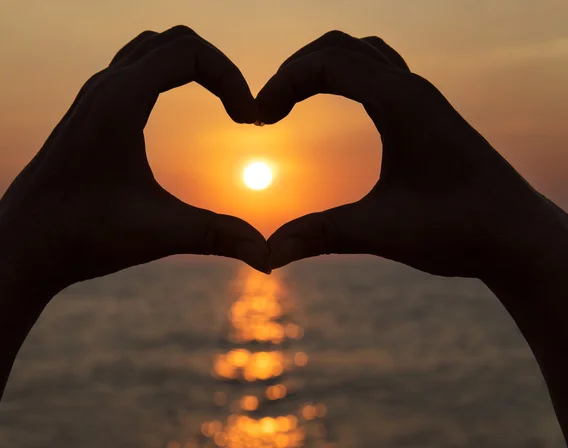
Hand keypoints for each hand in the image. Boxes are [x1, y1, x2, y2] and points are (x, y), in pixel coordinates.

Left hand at [0, 26, 269, 295]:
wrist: (22, 248)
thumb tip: (269, 258)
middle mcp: (103, 87)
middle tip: (241, 110)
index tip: (249, 120)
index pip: (189, 52)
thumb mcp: (159, 233)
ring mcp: (93, 97)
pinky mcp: (89, 113)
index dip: (231, 78)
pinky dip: (167, 75)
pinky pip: (133, 69)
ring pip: (151, 49)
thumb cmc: (82, 236)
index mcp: (120, 100)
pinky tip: (178, 110)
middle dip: (218, 67)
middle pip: (174, 40)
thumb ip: (218, 236)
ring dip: (192, 66)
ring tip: (221, 104)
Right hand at [259, 31, 566, 280]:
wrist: (517, 236)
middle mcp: (413, 89)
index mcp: (401, 104)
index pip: (327, 63)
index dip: (282, 83)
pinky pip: (379, 71)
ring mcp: (422, 98)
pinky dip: (345, 75)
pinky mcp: (427, 114)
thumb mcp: (382, 232)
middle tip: (266, 109)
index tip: (257, 119)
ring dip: (320, 67)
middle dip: (294, 70)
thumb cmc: (460, 229)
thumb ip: (321, 236)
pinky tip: (336, 106)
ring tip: (291, 101)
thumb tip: (267, 254)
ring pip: (361, 53)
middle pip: (339, 46)